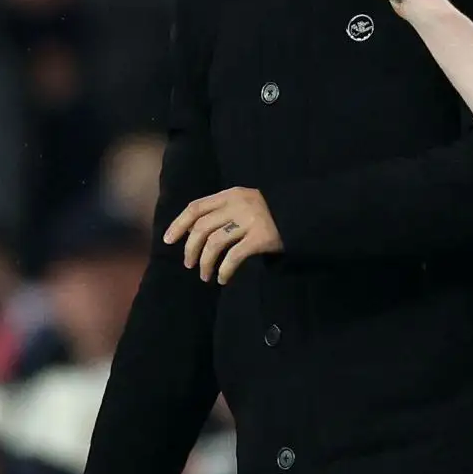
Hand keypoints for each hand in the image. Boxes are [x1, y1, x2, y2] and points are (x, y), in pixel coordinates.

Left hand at [164, 187, 283, 283]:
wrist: (304, 216)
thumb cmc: (270, 213)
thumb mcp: (245, 203)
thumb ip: (222, 211)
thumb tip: (190, 230)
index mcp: (231, 194)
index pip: (196, 207)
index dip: (178, 224)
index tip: (168, 240)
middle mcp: (238, 205)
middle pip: (201, 228)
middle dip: (190, 249)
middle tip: (189, 264)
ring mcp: (250, 221)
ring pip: (214, 243)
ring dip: (204, 263)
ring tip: (205, 276)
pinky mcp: (261, 238)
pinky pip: (233, 257)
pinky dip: (224, 270)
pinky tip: (223, 278)